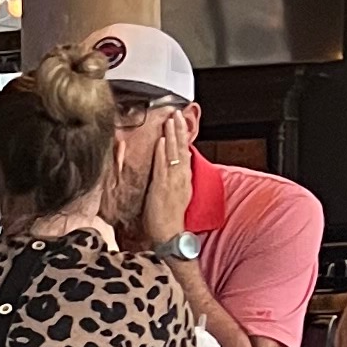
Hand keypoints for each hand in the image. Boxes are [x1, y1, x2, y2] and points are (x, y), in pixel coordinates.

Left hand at [139, 114, 195, 245]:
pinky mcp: (163, 186)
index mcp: (184, 179)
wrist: (169, 233)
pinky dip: (162, 152)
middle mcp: (181, 177)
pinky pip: (163, 165)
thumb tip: (178, 164)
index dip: (183, 137)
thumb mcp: (177, 194)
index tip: (182, 122)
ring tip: (171, 119)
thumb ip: (176, 178)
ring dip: (172, 135)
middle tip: (178, 113)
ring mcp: (173, 180)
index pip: (185, 152)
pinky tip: (161, 140)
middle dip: (180, 130)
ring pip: (174, 153)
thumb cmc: (169, 217)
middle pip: (182, 148)